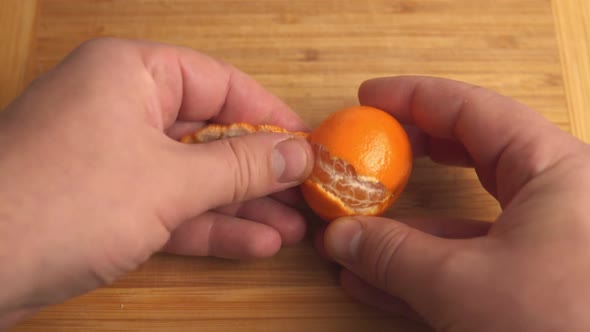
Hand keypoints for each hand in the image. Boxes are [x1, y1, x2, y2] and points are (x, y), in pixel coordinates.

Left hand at [0, 38, 311, 326]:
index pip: (220, 82)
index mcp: (132, 73)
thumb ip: (240, 165)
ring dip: (242, 204)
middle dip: (260, 170)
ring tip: (293, 227)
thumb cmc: (66, 203)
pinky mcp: (106, 203)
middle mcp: (122, 107)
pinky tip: (256, 242)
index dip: (269, 114)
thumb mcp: (169, 181)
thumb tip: (298, 153)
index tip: (308, 144)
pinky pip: (170, 206)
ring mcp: (113, 157)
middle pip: (210, 132)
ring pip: (193, 176)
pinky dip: (210, 225)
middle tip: (305, 194)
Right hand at [320, 76, 589, 330]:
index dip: (414, 97)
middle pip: (473, 153)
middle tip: (371, 146)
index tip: (369, 97)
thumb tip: (339, 237)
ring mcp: (549, 242)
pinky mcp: (537, 283)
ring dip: (408, 223)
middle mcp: (559, 196)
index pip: (473, 110)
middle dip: (415, 152)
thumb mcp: (462, 286)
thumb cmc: (558, 324)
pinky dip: (424, 267)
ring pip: (467, 214)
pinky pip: (472, 261)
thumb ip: (393, 254)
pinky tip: (373, 279)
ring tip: (356, 224)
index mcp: (555, 170)